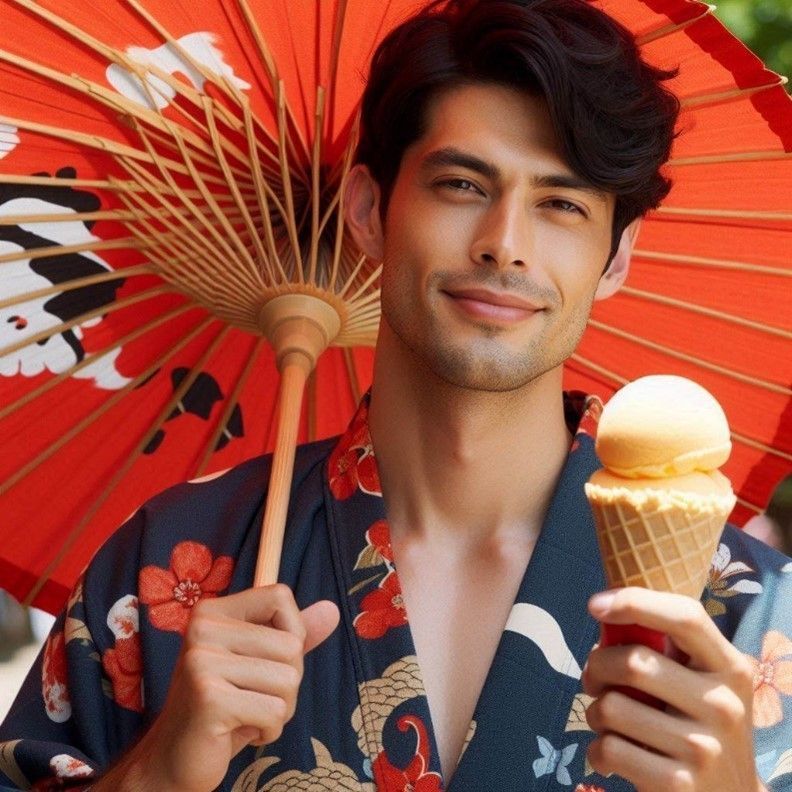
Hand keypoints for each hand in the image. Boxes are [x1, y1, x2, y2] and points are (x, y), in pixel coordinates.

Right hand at [99, 584, 339, 791]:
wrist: (173, 760)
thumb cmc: (223, 707)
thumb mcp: (259, 663)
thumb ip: (294, 635)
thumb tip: (332, 610)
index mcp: (213, 611)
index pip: (280, 597)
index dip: (292, 633)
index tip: (267, 659)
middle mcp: (203, 628)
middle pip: (292, 646)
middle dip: (287, 683)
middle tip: (251, 697)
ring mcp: (202, 661)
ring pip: (289, 681)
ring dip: (279, 709)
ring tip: (246, 714)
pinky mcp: (209, 698)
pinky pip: (275, 712)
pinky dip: (269, 730)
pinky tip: (240, 732)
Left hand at [582, 587, 765, 791]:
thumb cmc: (699, 727)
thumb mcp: (702, 684)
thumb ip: (667, 651)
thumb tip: (606, 618)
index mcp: (730, 668)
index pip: (686, 617)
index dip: (635, 602)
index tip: (596, 604)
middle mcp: (723, 705)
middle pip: (633, 662)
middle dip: (596, 667)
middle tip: (594, 680)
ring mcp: (703, 748)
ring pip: (611, 707)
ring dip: (595, 712)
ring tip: (608, 721)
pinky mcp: (679, 785)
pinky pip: (609, 749)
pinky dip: (597, 751)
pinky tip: (611, 754)